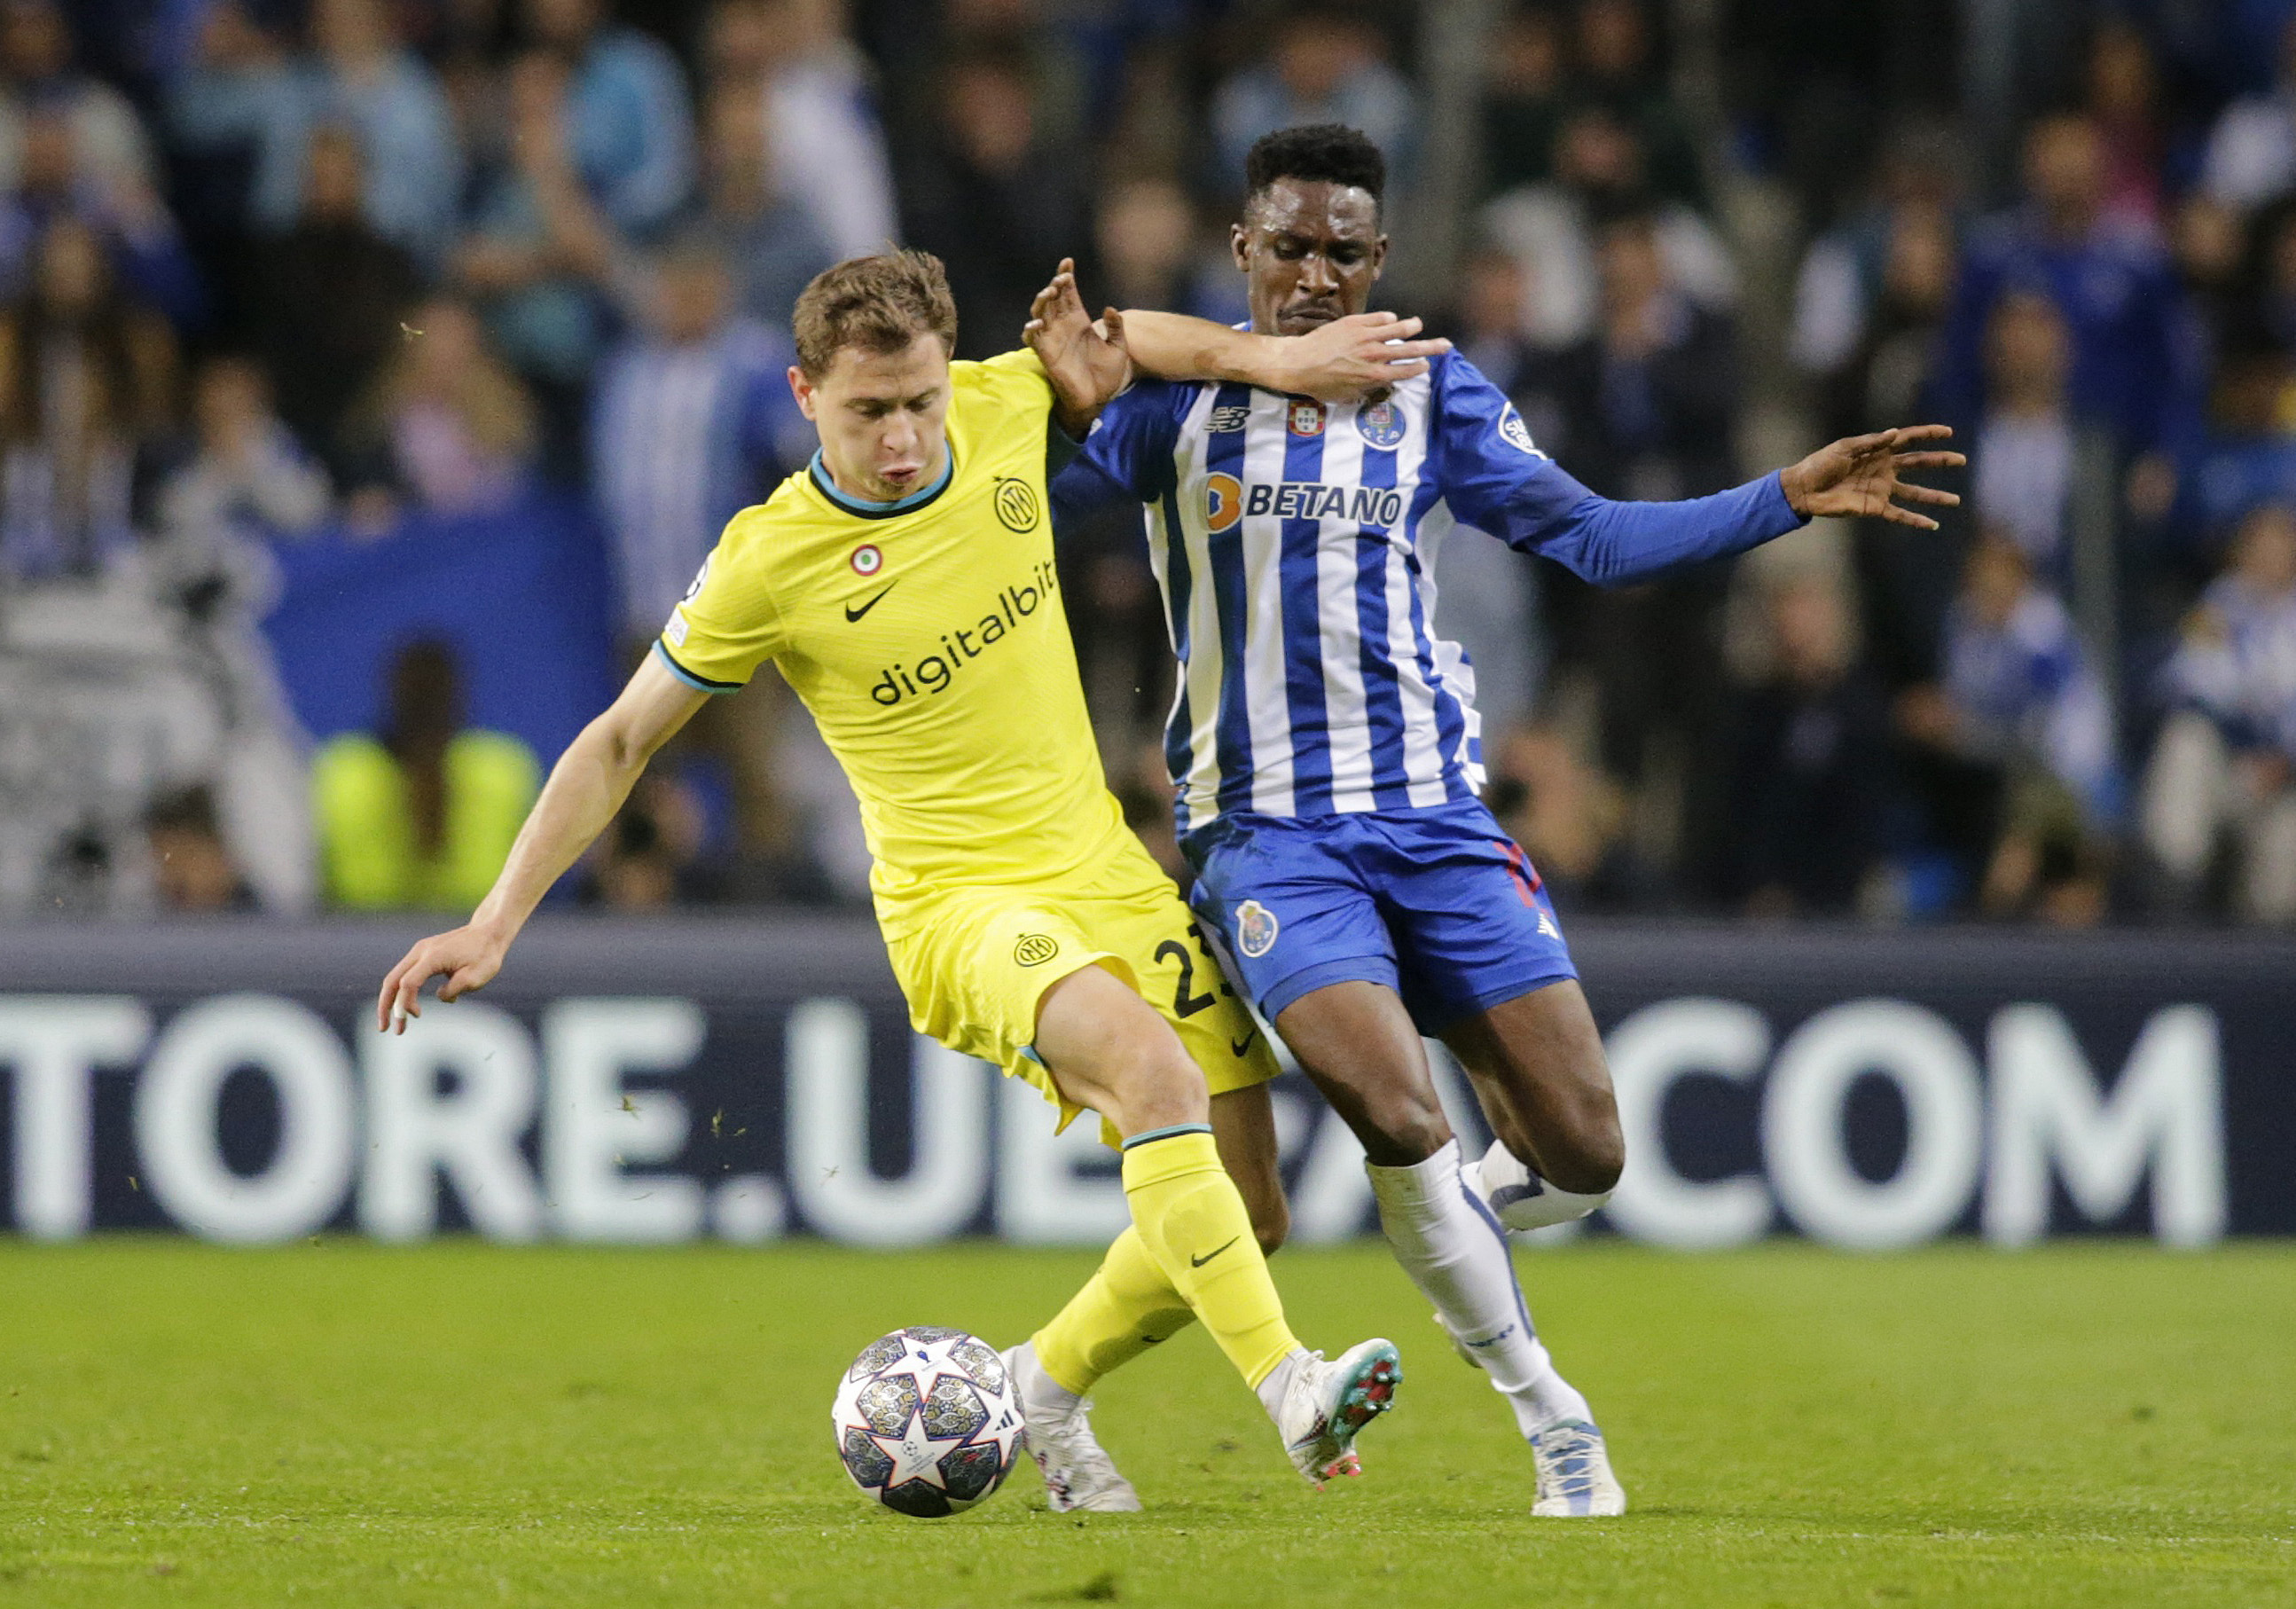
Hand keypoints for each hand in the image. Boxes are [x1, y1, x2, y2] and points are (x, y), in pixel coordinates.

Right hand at [376, 923, 509, 1033]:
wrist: (490, 931)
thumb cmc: (485, 955)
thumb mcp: (475, 978)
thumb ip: (453, 990)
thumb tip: (439, 997)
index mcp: (432, 957)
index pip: (408, 983)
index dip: (406, 1003)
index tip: (417, 1016)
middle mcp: (421, 951)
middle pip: (391, 980)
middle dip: (385, 1006)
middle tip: (384, 1029)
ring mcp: (420, 950)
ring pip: (395, 977)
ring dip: (391, 1000)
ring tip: (394, 1023)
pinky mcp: (424, 953)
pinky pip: (405, 974)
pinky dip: (401, 991)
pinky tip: (407, 1007)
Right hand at [1025, 258, 1130, 429]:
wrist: (1099, 399)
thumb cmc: (1108, 374)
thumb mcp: (1118, 348)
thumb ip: (1116, 328)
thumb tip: (1110, 308)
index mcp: (1079, 320)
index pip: (1069, 293)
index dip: (1066, 276)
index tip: (1068, 262)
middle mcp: (1063, 326)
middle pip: (1053, 299)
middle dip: (1055, 286)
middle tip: (1061, 279)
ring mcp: (1053, 339)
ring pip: (1040, 314)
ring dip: (1042, 302)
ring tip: (1050, 293)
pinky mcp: (1047, 355)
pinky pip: (1033, 340)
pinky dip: (1031, 331)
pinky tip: (1037, 324)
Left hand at [1277, 312, 1450, 400]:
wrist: (1298, 363)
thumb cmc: (1320, 385)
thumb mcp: (1347, 396)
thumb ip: (1367, 389)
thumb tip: (1380, 384)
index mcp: (1375, 376)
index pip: (1406, 370)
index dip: (1419, 367)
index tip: (1425, 365)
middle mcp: (1375, 355)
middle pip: (1411, 349)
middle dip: (1431, 347)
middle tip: (1445, 344)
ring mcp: (1366, 336)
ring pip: (1398, 327)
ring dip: (1411, 326)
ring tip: (1418, 324)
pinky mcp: (1356, 322)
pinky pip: (1380, 317)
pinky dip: (1388, 318)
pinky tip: (1391, 319)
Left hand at [1778, 425, 1963, 527]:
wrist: (1804, 489)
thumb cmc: (1820, 464)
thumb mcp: (1844, 448)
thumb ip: (1871, 442)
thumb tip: (1895, 434)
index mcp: (1878, 450)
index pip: (1908, 439)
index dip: (1928, 434)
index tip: (1948, 432)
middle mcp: (1884, 469)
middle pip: (1919, 463)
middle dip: (1940, 461)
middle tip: (1962, 460)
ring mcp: (1881, 489)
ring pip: (1915, 493)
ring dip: (1935, 496)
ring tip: (1956, 500)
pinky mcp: (1874, 508)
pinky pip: (1900, 515)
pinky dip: (1916, 520)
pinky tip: (1933, 525)